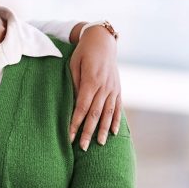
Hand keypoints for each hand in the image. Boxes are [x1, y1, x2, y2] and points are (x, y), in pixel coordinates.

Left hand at [68, 23, 120, 150]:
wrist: (102, 40)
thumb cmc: (83, 52)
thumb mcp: (74, 64)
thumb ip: (74, 83)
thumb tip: (73, 103)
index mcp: (91, 81)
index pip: (81, 107)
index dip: (76, 123)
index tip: (70, 136)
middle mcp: (104, 87)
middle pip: (94, 114)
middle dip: (88, 132)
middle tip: (82, 147)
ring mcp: (113, 88)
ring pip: (108, 113)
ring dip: (102, 130)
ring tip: (98, 144)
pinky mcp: (118, 88)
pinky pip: (118, 107)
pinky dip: (115, 120)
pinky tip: (112, 132)